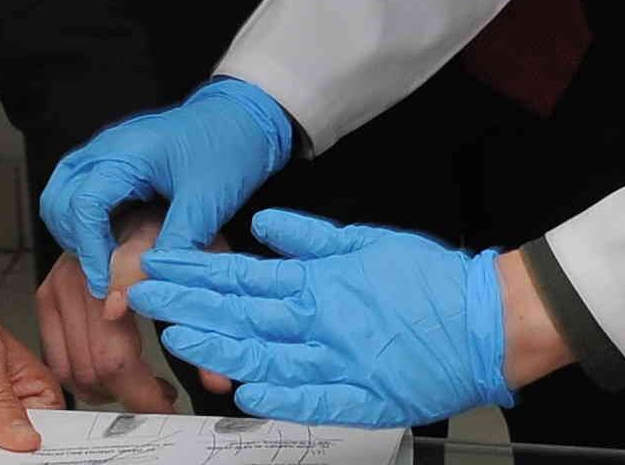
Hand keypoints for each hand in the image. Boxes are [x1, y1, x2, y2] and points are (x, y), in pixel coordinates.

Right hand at [37, 208, 197, 410]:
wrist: (146, 179)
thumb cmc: (180, 211)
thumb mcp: (208, 257)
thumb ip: (209, 320)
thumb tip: (216, 378)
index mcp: (114, 268)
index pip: (117, 358)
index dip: (143, 392)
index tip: (167, 401)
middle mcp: (78, 274)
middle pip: (93, 368)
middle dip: (130, 394)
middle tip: (162, 397)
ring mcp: (59, 281)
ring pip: (72, 370)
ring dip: (107, 389)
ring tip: (143, 381)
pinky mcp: (48, 291)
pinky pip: (56, 357)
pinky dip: (84, 375)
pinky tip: (116, 366)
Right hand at [40, 79, 292, 298]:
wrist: (245, 116)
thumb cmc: (229, 149)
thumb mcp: (206, 203)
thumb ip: (172, 247)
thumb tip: (142, 289)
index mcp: (126, 153)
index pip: (83, 206)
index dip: (89, 252)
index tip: (106, 285)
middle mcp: (106, 147)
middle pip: (59, 200)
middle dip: (75, 242)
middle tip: (105, 273)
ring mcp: (105, 150)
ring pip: (61, 195)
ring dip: (75, 231)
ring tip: (107, 259)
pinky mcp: (112, 159)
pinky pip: (79, 190)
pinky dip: (85, 220)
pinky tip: (112, 240)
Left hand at [126, 209, 512, 427]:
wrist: (484, 321)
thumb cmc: (428, 280)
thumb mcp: (365, 241)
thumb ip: (309, 238)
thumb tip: (264, 227)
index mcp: (319, 283)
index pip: (241, 278)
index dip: (195, 274)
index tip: (158, 268)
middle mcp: (320, 320)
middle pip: (240, 313)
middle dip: (187, 305)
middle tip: (141, 296)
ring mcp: (339, 360)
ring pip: (266, 354)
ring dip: (217, 346)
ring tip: (176, 337)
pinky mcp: (362, 395)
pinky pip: (314, 399)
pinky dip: (280, 396)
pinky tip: (247, 393)